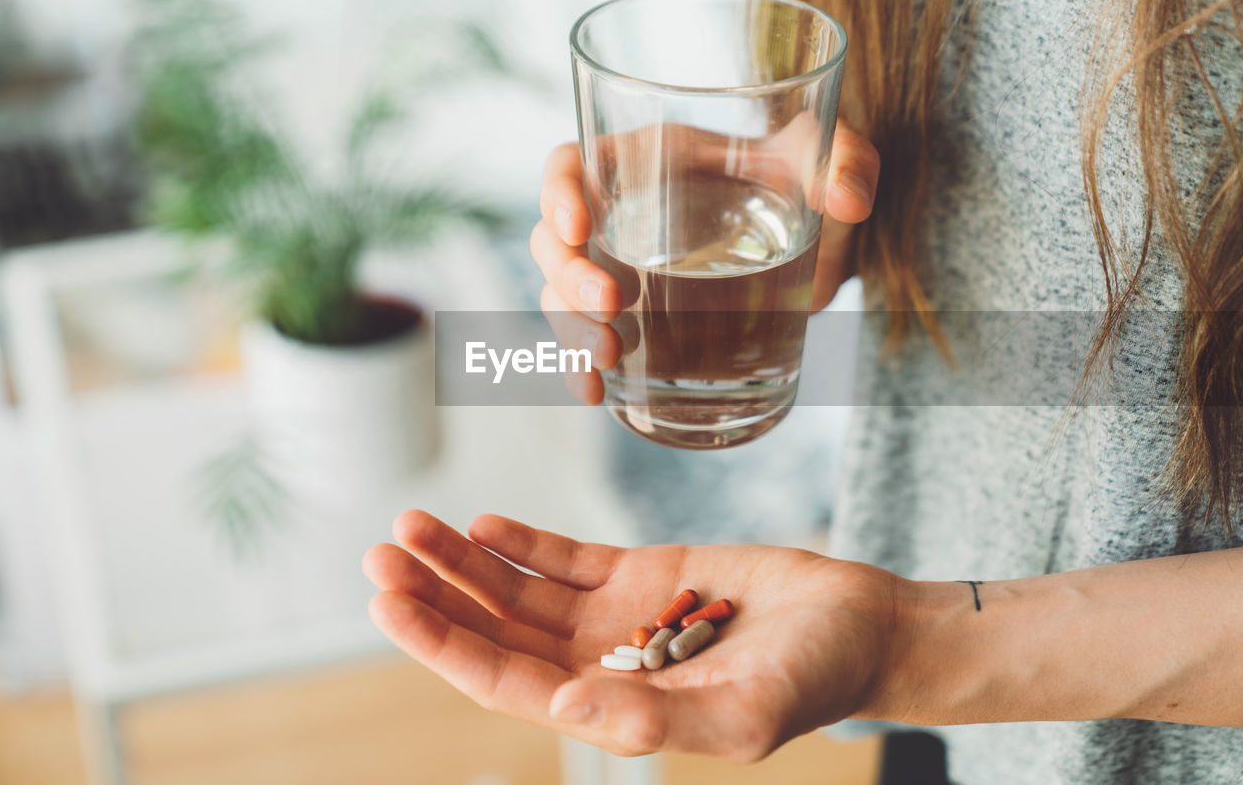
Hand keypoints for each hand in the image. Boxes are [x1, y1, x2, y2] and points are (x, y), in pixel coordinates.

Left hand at [363, 511, 900, 758]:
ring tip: (411, 524)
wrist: (861, 627)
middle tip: (380, 552)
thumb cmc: (813, 681)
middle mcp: (599, 665)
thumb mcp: (740, 715)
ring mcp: (617, 617)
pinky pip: (565, 559)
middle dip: (435, 595)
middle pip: (495, 632)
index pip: (503, 680)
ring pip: (519, 590)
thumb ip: (650, 720)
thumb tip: (557, 709)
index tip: (389, 602)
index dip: (442, 643)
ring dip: (464, 561)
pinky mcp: (643, 572)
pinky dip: (521, 541)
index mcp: (609, 709)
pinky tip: (481, 521)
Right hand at [531, 124, 880, 403]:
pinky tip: (596, 391)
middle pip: (555, 241)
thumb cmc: (814, 180)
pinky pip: (590, 341)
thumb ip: (849, 163)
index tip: (577, 226)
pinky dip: (582, 369)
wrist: (822, 242)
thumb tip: (847, 199)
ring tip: (609, 356)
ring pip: (562, 296)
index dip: (558, 191)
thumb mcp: (834, 159)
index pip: (572, 164)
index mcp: (649, 159)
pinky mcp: (641, 322)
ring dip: (571, 329)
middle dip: (569, 277)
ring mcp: (626, 272)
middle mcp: (623, 215)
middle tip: (612, 306)